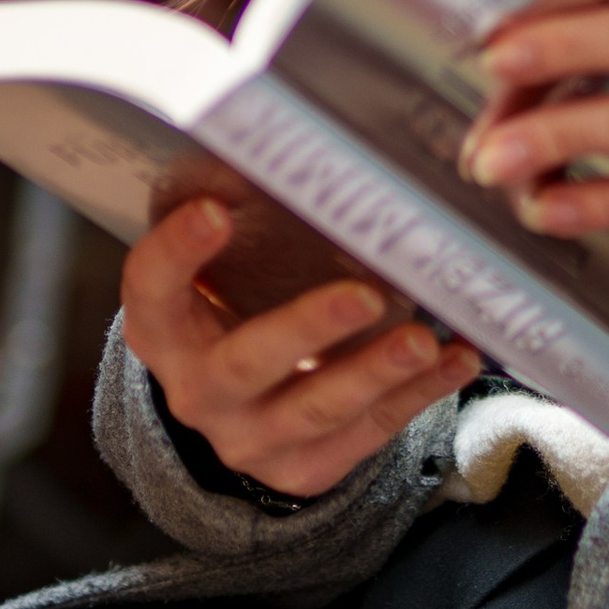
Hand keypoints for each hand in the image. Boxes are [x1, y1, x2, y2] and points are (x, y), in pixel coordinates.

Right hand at [120, 197, 482, 501]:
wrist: (246, 410)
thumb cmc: (240, 310)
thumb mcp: (224, 272)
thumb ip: (244, 216)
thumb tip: (295, 140)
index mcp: (163, 328)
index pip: (152, 288)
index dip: (177, 252)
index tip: (215, 210)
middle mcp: (196, 390)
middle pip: (245, 362)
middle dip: (307, 328)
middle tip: (364, 295)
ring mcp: (249, 438)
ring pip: (316, 407)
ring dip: (376, 371)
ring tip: (424, 339)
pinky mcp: (304, 468)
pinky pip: (366, 433)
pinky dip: (417, 396)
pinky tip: (456, 360)